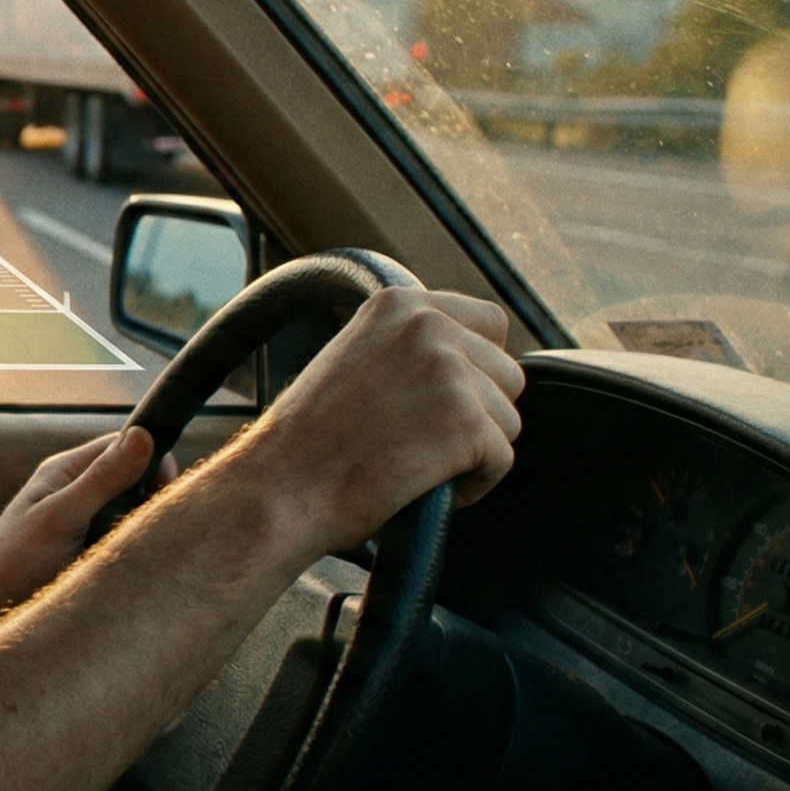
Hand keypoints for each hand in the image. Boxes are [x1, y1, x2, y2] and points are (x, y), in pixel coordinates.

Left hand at [0, 429, 176, 641]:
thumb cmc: (10, 560)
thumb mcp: (61, 516)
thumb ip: (101, 479)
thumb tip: (143, 436)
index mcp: (66, 472)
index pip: (124, 445)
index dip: (152, 462)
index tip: (164, 493)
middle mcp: (75, 492)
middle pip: (132, 480)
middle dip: (147, 500)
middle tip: (143, 529)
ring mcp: (80, 523)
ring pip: (128, 515)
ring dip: (136, 531)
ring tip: (126, 553)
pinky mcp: (84, 553)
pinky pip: (119, 543)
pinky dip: (126, 552)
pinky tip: (122, 569)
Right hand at [232, 288, 522, 556]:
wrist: (282, 487)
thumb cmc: (310, 440)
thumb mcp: (356, 358)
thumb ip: (411, 346)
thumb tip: (473, 360)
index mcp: (400, 303)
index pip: (490, 323)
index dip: (476, 369)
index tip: (442, 402)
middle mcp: (429, 326)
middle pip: (507, 374)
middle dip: (478, 414)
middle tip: (422, 441)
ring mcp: (450, 372)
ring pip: (507, 420)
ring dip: (475, 451)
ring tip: (417, 464)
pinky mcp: (466, 422)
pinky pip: (502, 460)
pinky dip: (473, 485)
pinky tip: (425, 486)